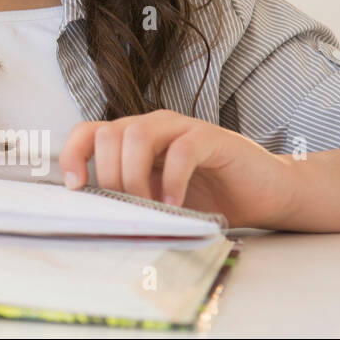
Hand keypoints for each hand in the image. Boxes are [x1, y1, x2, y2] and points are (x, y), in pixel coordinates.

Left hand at [58, 109, 295, 228]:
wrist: (266, 193)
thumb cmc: (209, 196)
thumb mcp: (158, 195)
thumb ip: (130, 194)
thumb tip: (96, 214)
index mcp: (133, 137)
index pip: (88, 132)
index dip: (74, 154)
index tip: (74, 187)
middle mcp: (153, 125)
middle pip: (108, 134)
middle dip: (109, 175)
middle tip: (128, 207)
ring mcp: (181, 128)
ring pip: (136, 136)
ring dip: (135, 176)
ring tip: (150, 206)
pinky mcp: (211, 138)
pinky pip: (181, 150)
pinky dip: (172, 180)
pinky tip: (176, 204)